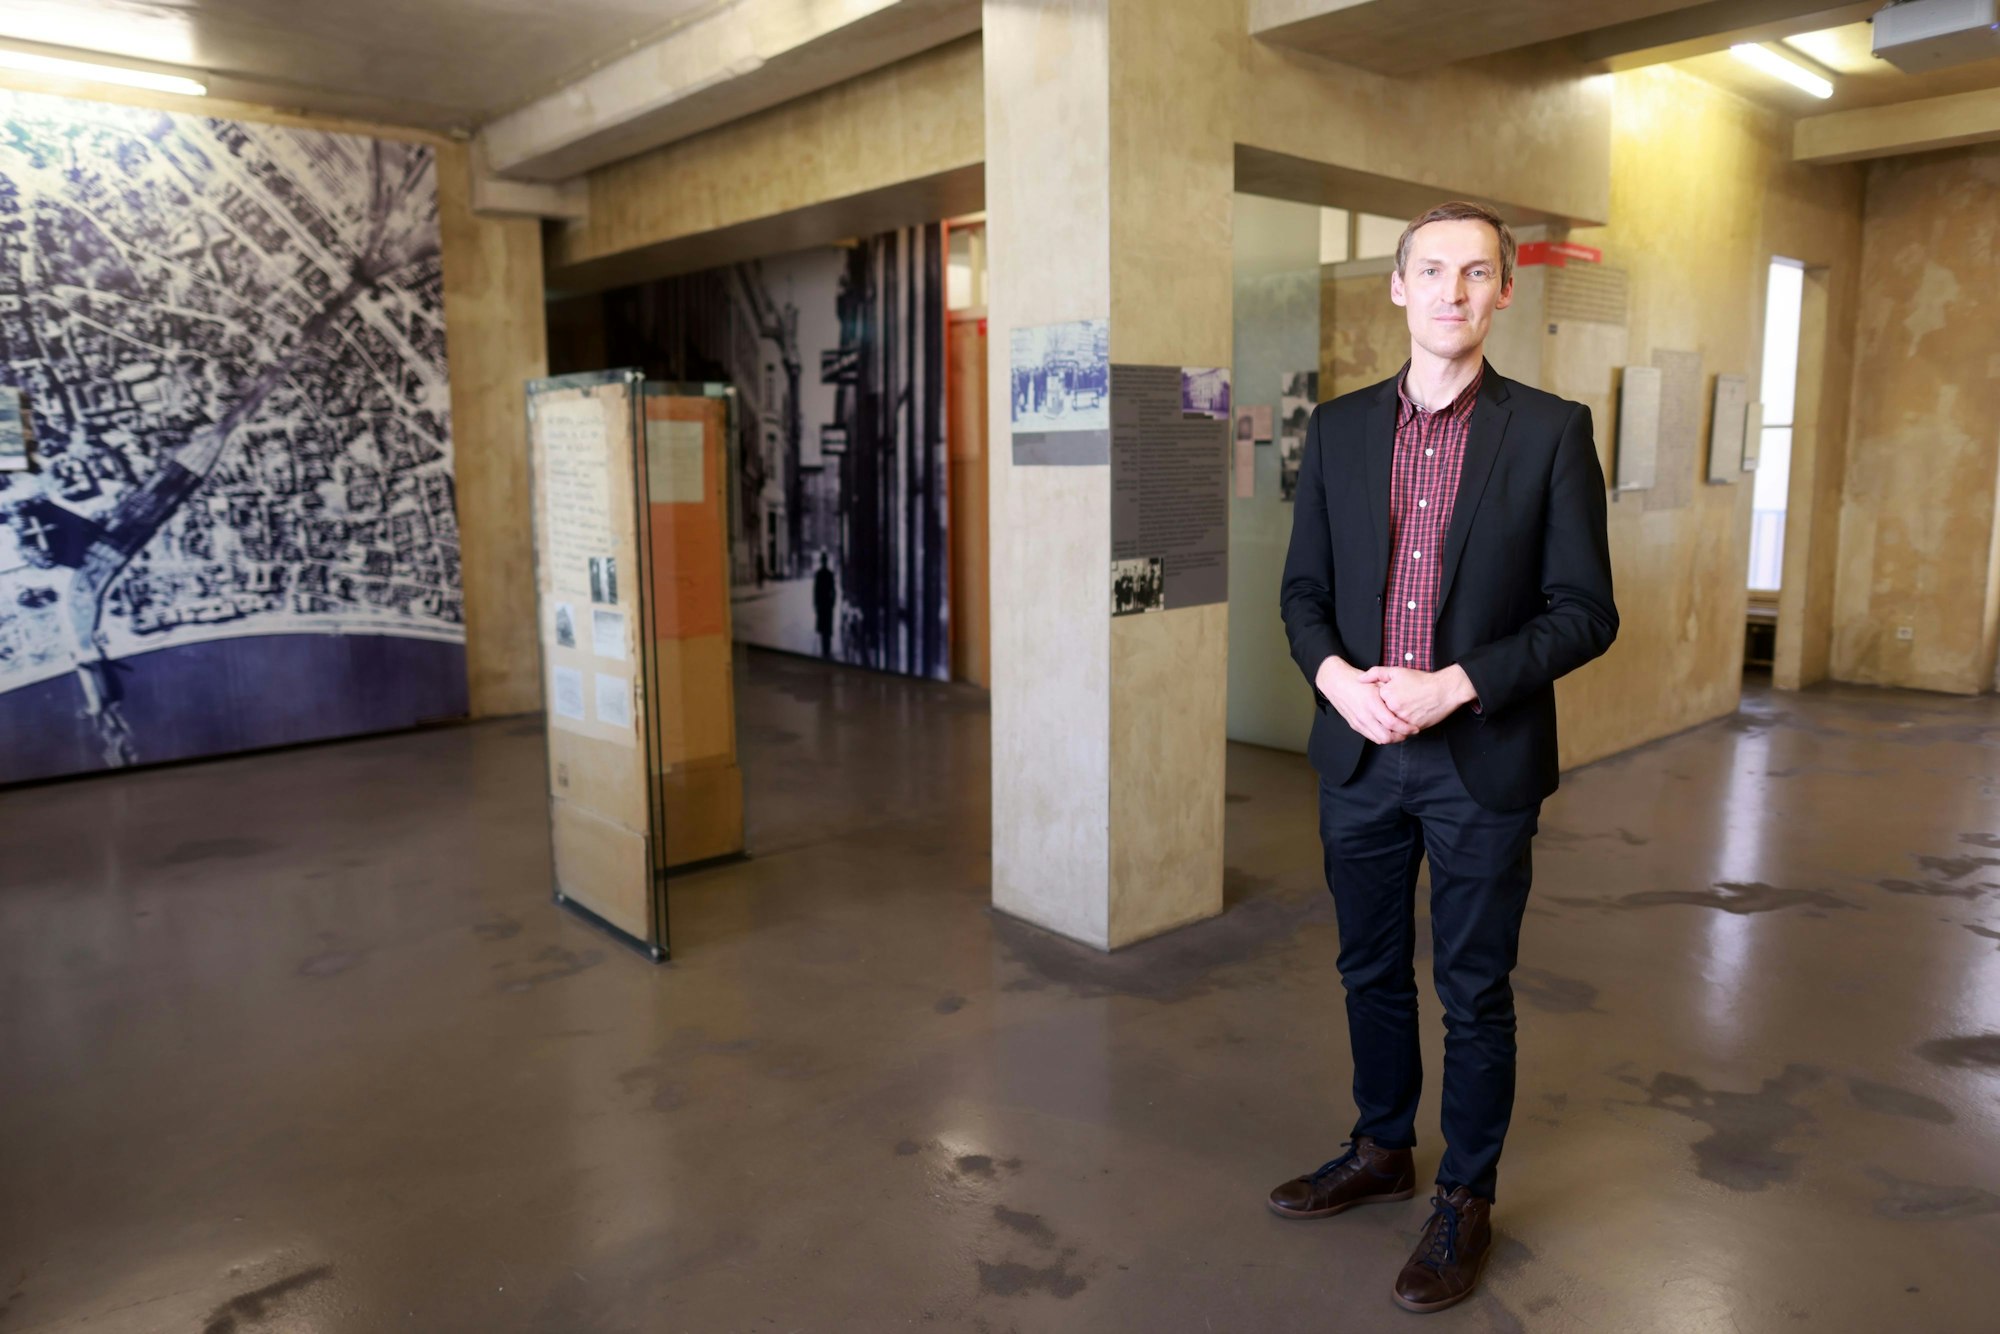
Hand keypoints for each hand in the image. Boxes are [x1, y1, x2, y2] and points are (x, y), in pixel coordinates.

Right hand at [1316, 657, 1416, 745]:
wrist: (1336, 683)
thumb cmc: (1357, 680)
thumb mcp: (1376, 680)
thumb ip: (1391, 691)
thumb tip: (1406, 700)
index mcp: (1371, 703)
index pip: (1392, 723)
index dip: (1405, 728)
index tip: (1414, 727)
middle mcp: (1364, 715)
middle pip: (1387, 737)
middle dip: (1401, 737)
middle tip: (1409, 731)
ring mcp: (1359, 722)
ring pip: (1379, 739)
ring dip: (1392, 738)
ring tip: (1400, 731)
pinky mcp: (1355, 726)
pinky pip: (1372, 737)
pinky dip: (1382, 736)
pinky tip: (1388, 730)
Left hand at [1361, 664, 1477, 733]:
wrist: (1444, 690)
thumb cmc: (1421, 680)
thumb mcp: (1397, 671)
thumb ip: (1376, 673)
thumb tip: (1360, 679)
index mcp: (1386, 694)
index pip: (1374, 702)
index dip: (1380, 701)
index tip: (1387, 698)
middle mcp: (1392, 708)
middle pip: (1382, 714)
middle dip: (1385, 713)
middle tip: (1396, 707)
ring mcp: (1402, 718)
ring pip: (1391, 725)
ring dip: (1393, 722)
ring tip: (1401, 714)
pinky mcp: (1412, 727)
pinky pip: (1402, 731)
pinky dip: (1402, 728)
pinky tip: (1407, 720)